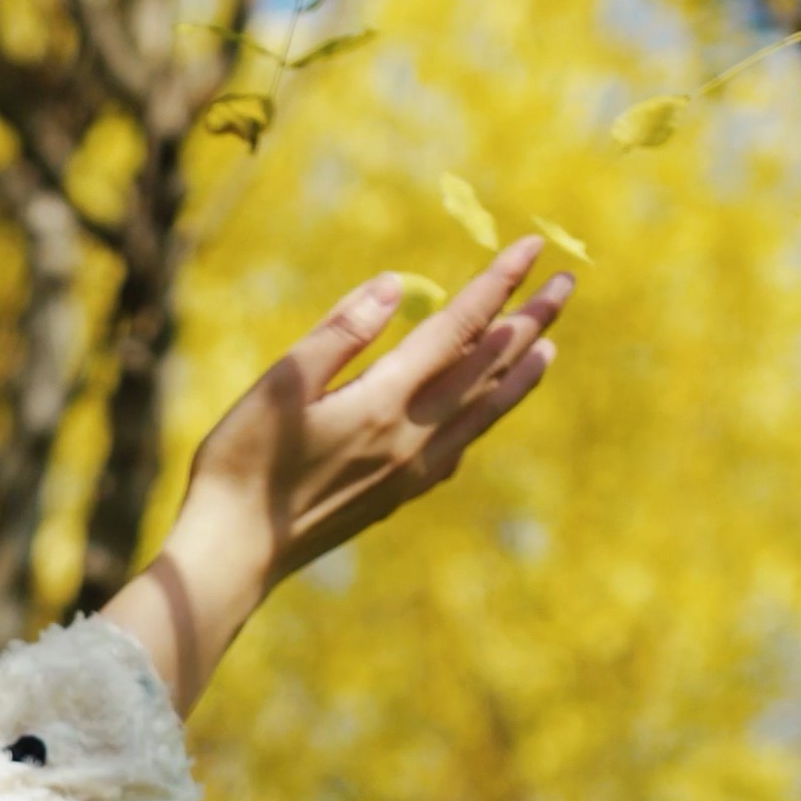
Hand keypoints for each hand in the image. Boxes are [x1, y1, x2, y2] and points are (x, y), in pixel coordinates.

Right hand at [102, 237, 571, 710]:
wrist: (235, 553)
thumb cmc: (243, 463)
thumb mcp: (281, 384)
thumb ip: (341, 332)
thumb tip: (396, 284)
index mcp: (385, 401)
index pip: (457, 328)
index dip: (496, 284)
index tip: (530, 247)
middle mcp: (412, 437)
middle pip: (486, 368)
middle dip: (529, 321)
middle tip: (566, 284)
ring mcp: (411, 471)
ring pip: (483, 413)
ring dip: (519, 374)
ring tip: (548, 346)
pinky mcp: (398, 496)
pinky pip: (460, 447)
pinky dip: (486, 417)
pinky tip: (485, 411)